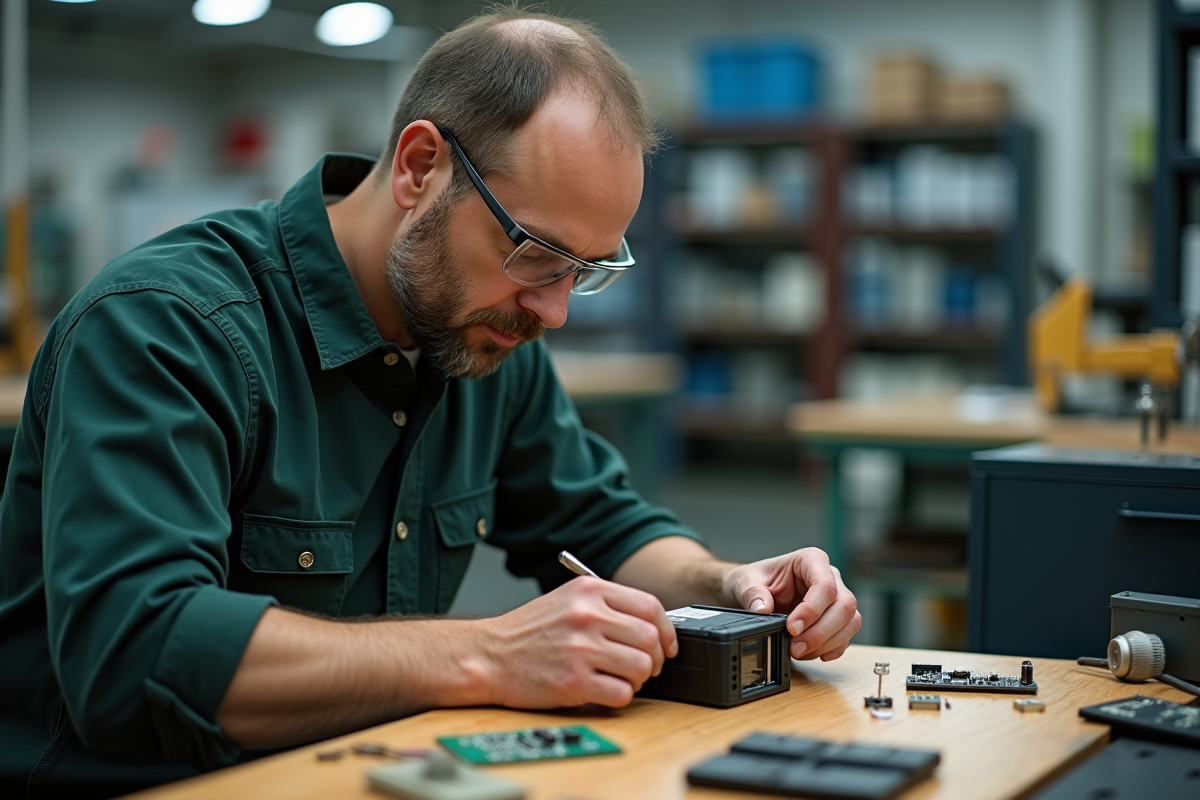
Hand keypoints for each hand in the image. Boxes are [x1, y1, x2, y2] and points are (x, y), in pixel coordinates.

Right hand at [479, 577, 678, 708]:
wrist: (489, 655)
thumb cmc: (527, 631)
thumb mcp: (567, 600)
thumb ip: (606, 605)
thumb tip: (650, 625)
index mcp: (589, 591)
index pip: (649, 606)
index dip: (666, 629)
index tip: (666, 644)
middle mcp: (587, 616)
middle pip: (649, 638)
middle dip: (655, 658)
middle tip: (646, 667)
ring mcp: (580, 649)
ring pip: (641, 667)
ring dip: (639, 679)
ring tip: (622, 679)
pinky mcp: (573, 682)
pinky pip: (622, 693)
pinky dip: (621, 696)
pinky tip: (606, 691)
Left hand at [722, 547, 859, 661]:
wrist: (754, 593)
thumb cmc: (756, 580)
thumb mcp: (745, 581)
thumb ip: (752, 592)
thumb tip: (762, 608)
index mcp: (811, 560)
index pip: (824, 585)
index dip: (812, 610)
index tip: (791, 627)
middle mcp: (830, 577)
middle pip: (844, 605)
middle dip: (821, 632)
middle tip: (796, 647)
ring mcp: (837, 598)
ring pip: (851, 621)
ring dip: (827, 642)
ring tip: (799, 652)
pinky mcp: (837, 618)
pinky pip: (847, 635)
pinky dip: (833, 648)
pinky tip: (814, 654)